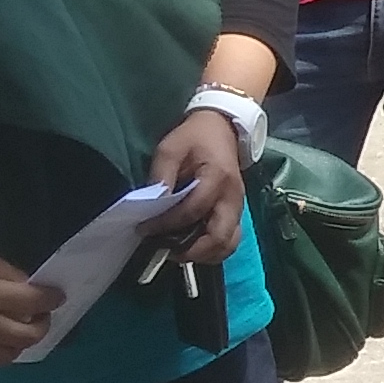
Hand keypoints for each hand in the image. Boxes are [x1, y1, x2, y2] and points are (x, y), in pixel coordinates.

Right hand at [0, 238, 61, 364]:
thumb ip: (6, 273)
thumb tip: (28, 287)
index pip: (32, 303)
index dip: (51, 299)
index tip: (57, 295)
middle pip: (26, 336)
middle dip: (42, 325)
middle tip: (41, 315)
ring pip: (7, 356)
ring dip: (21, 343)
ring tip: (19, 329)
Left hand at [144, 109, 251, 262]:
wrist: (223, 128)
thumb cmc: (195, 137)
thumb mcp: (170, 148)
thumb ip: (161, 175)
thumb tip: (151, 205)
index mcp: (217, 178)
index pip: (193, 210)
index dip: (167, 224)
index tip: (144, 229)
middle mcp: (232, 198)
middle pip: (219, 237)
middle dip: (191, 250)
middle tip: (165, 250)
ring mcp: (238, 207)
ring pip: (228, 244)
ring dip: (204, 254)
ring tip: (177, 252)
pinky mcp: (237, 213)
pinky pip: (229, 240)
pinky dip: (212, 250)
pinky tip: (191, 246)